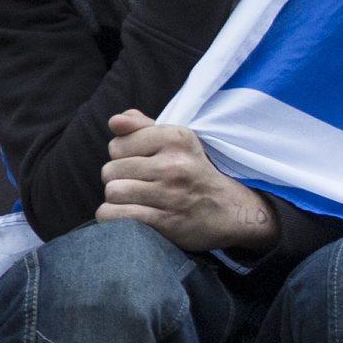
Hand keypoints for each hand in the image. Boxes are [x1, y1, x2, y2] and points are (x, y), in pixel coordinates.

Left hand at [95, 112, 278, 254]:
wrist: (232, 211)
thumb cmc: (194, 172)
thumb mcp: (177, 142)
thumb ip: (142, 127)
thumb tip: (115, 122)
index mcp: (176, 138)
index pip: (117, 145)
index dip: (121, 156)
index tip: (139, 162)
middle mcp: (173, 164)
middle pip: (110, 170)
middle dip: (118, 178)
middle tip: (138, 183)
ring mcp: (170, 194)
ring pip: (113, 192)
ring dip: (117, 199)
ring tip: (134, 199)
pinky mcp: (166, 220)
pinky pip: (116, 216)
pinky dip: (114, 217)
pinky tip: (127, 215)